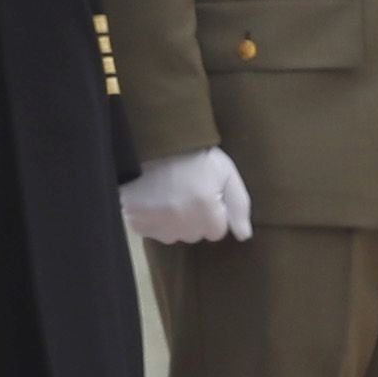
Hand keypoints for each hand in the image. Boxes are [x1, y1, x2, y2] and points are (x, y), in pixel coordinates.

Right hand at [122, 149, 254, 245]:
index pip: (216, 231)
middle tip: (185, 194)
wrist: (149, 140)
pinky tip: (151, 202)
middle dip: (194, 220)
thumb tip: (243, 235)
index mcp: (205, 207)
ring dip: (172, 223)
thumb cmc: (191, 154)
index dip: (213, 214)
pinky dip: (150, 221)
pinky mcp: (134, 219)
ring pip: (172, 236)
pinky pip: (148, 232)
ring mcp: (155, 220)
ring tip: (167, 198)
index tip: (205, 197)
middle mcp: (181, 219)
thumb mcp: (224, 171)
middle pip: (194, 235)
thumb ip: (239, 205)